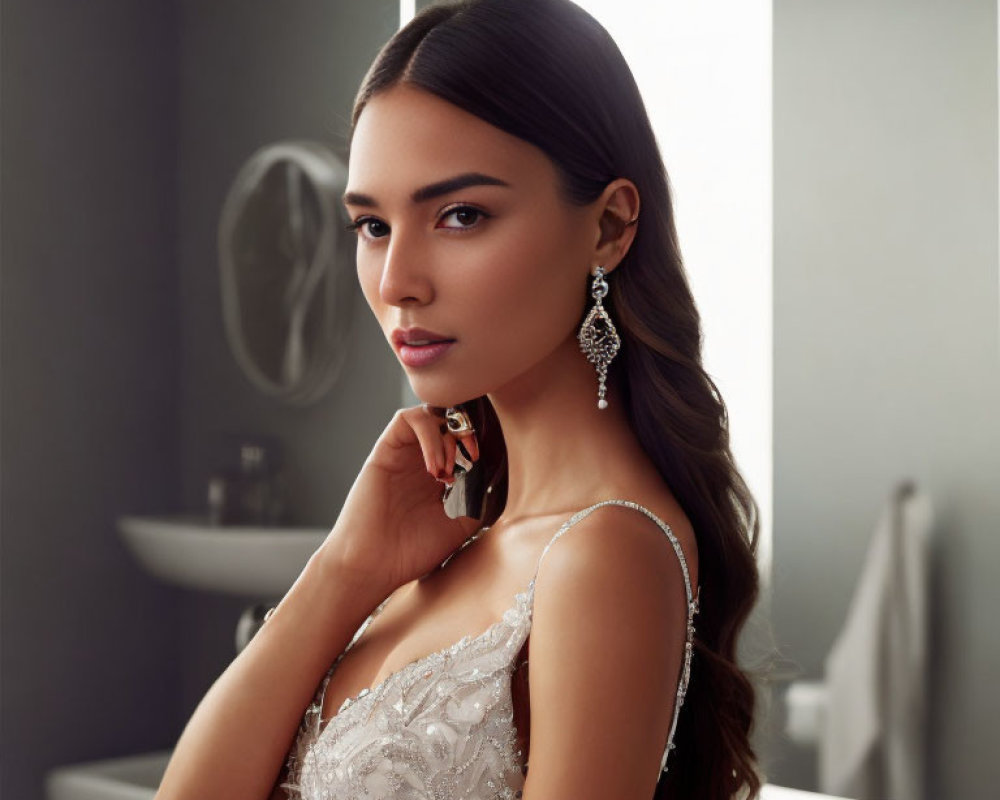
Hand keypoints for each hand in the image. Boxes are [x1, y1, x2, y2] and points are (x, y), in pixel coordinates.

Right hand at [319, 404, 483, 593]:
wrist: (374, 565)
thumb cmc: (412, 551)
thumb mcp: (460, 525)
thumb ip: (478, 497)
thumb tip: (497, 471)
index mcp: (440, 475)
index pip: (463, 438)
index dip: (478, 441)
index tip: (482, 461)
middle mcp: (422, 459)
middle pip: (449, 419)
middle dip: (466, 432)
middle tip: (471, 458)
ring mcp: (404, 453)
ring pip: (430, 413)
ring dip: (447, 435)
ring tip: (447, 470)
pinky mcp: (385, 450)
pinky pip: (407, 419)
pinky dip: (428, 435)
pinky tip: (434, 468)